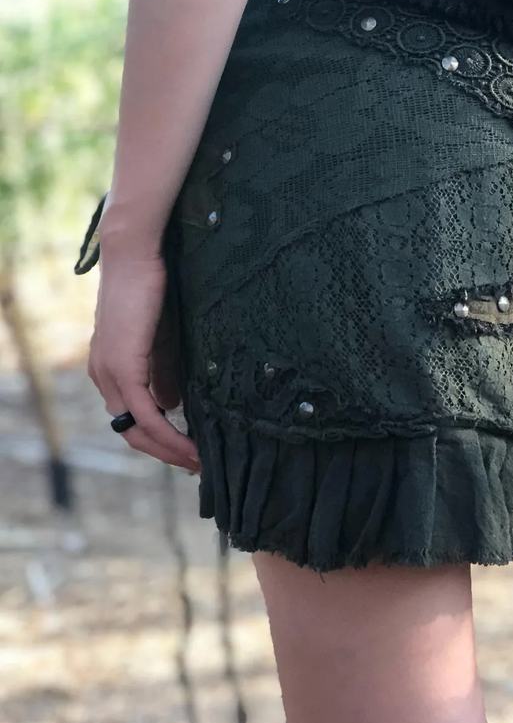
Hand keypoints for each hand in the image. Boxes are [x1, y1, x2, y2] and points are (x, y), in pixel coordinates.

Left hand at [88, 239, 199, 472]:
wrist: (136, 257)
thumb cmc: (151, 288)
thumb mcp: (161, 339)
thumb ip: (164, 372)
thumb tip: (171, 404)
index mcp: (111, 369)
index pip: (133, 419)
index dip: (161, 441)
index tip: (190, 452)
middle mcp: (104, 376)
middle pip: (132, 433)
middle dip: (166, 454)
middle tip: (197, 465)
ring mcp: (110, 373)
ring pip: (136, 430)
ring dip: (168, 450)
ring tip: (198, 460)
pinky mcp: (123, 366)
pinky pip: (145, 414)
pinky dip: (167, 433)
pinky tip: (189, 443)